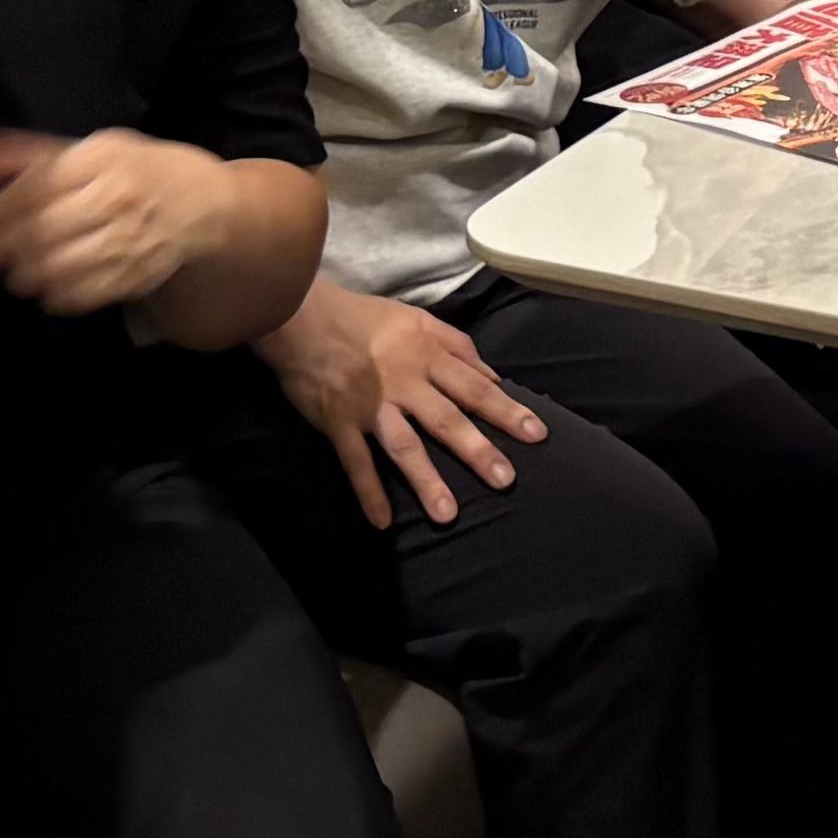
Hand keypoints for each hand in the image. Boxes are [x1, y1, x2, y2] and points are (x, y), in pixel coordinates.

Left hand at [0, 125, 219, 316]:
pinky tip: (45, 291)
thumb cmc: (131, 170)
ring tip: (12, 275)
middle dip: (4, 250)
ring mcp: (130, 239)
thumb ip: (22, 155)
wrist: (201, 203)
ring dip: (26, 276)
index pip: (37, 187)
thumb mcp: (83, 149)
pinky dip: (58, 297)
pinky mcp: (139, 274)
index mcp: (100, 158)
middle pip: (45, 229)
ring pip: (63, 266)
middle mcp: (116, 197)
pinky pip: (87, 294)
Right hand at [255, 279, 544, 527]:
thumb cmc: (364, 318)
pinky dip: (368, 490)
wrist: (301, 316)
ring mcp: (369, 405)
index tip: (536, 434)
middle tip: (505, 480)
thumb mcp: (417, 318)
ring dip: (425, 480)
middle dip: (477, 450)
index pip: (473, 387)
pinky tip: (382, 521)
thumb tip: (493, 377)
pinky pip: (355, 461)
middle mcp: (402, 382)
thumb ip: (457, 345)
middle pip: (446, 419)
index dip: (505, 411)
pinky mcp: (338, 422)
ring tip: (447, 515)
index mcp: (424, 355)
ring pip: (403, 445)